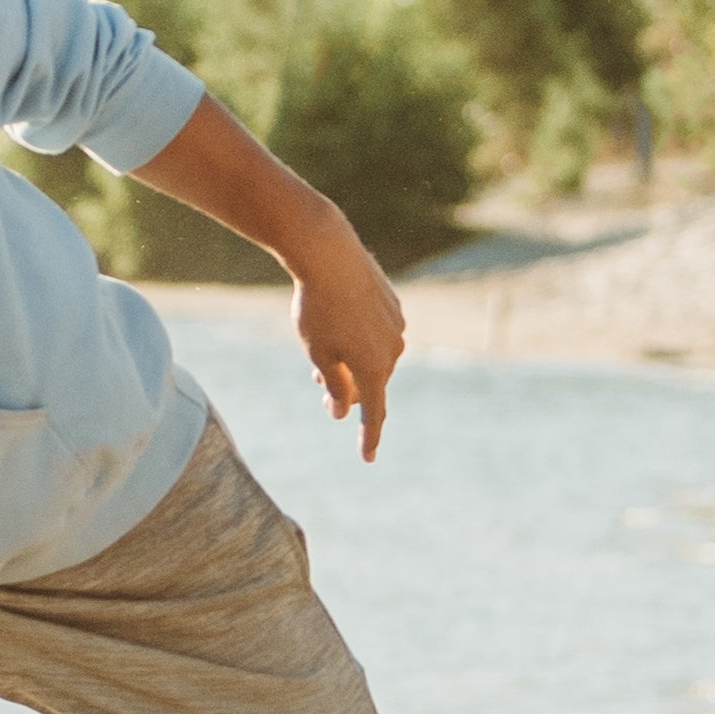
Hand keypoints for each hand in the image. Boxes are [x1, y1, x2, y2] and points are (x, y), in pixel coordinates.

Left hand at [291, 237, 408, 457]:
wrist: (329, 255)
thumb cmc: (317, 308)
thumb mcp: (318, 353)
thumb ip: (335, 386)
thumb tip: (344, 412)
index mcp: (374, 369)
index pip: (374, 413)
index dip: (370, 437)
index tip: (368, 458)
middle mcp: (393, 351)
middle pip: (370, 382)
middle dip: (347, 387)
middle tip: (319, 384)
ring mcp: (397, 327)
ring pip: (373, 356)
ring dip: (352, 360)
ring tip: (322, 345)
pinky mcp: (394, 306)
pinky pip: (376, 332)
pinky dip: (359, 336)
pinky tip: (341, 319)